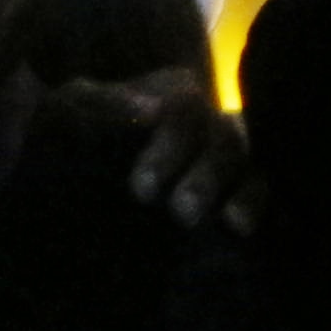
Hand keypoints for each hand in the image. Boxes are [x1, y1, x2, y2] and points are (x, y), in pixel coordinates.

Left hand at [54, 64, 264, 233]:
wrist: (69, 187)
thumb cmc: (69, 140)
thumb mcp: (68, 112)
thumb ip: (103, 105)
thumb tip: (154, 108)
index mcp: (171, 96)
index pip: (186, 110)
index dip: (170, 148)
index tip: (141, 190)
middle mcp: (206, 124)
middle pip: (225, 140)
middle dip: (207, 178)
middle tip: (183, 214)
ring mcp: (223, 162)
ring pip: (251, 167)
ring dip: (245, 194)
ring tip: (236, 225)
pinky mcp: (232, 196)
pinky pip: (261, 195)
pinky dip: (260, 209)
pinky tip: (249, 233)